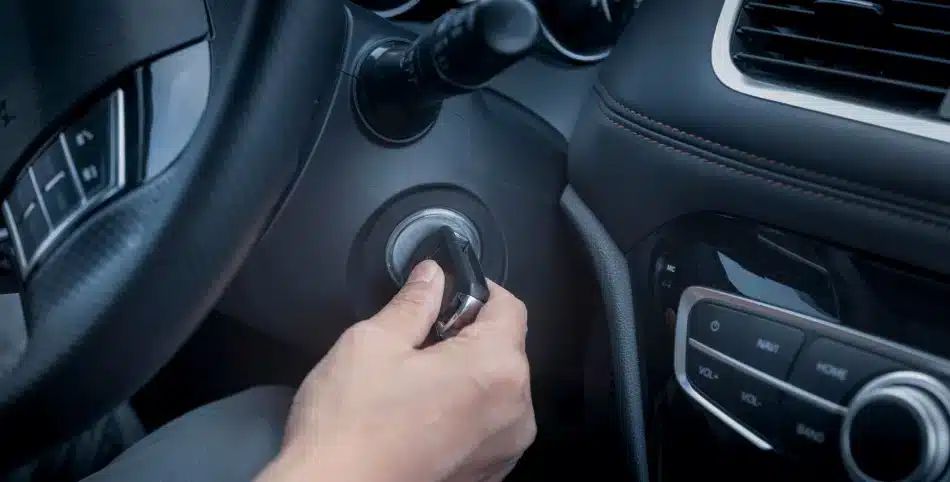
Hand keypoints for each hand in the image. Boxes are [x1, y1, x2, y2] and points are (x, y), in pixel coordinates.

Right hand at [257, 260, 535, 481]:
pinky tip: (420, 415)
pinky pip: (487, 424)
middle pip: (506, 348)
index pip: (510, 306)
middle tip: (415, 342)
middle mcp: (516, 411)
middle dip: (468, 335)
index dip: (475, 289)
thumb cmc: (351, 424)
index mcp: (497, 369)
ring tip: (413, 383)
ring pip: (496, 387)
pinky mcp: (488, 474)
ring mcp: (505, 449)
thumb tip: (434, 275)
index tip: (441, 293)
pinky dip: (464, 411)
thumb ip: (414, 302)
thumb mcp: (374, 343)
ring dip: (466, 375)